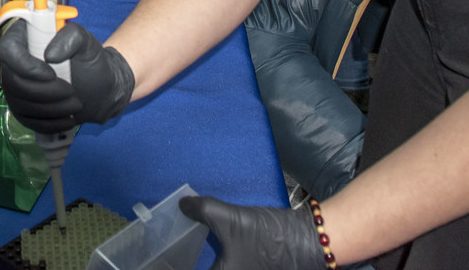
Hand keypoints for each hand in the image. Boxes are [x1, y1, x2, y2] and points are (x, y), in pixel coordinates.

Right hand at [0, 20, 133, 132]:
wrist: (99, 88)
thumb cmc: (91, 61)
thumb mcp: (88, 43)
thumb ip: (72, 36)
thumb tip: (49, 55)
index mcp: (25, 37)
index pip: (8, 49)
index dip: (26, 66)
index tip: (52, 75)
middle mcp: (14, 62)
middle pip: (12, 81)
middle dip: (45, 92)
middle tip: (72, 92)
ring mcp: (14, 86)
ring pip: (19, 103)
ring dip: (51, 109)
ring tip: (76, 104)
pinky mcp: (21, 108)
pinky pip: (26, 120)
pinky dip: (50, 123)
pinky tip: (68, 119)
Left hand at [178, 196, 323, 269]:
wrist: (309, 241)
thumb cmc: (267, 236)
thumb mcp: (230, 219)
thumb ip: (202, 210)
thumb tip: (182, 205)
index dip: (168, 266)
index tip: (159, 260)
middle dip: (185, 261)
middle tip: (170, 254)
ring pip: (215, 267)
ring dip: (201, 260)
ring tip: (186, 250)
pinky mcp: (251, 269)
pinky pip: (226, 266)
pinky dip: (216, 260)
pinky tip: (210, 247)